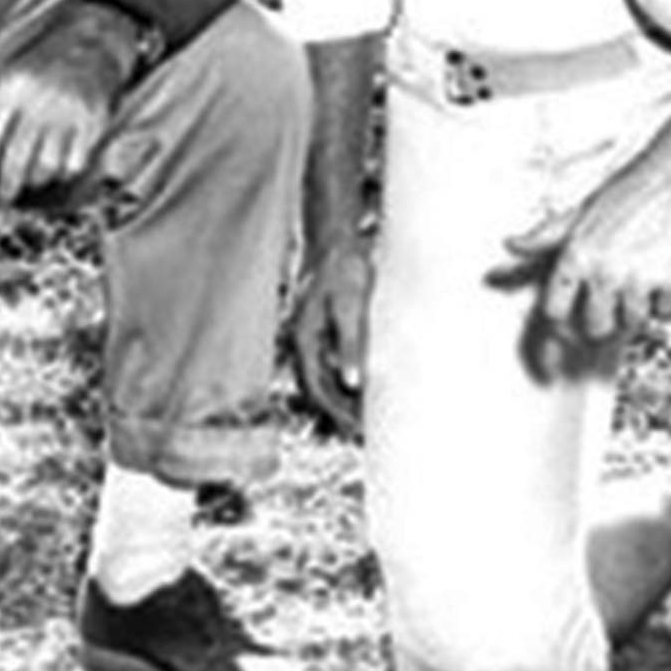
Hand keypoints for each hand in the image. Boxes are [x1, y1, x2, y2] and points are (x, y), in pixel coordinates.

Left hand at [0, 3, 134, 204]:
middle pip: (15, 159)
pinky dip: (63, 171)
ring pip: (44, 166)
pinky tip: (58, 165)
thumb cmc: (44, 64)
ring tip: (32, 178)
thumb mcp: (10, 74)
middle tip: (3, 198)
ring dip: (36, 179)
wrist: (93, 40)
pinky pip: (73, 163)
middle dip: (6, 187)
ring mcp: (67, 110)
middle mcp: (37, 99)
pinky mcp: (93, 120)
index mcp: (10, 86)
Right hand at [288, 232, 373, 437]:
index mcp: (305, 338)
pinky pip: (330, 361)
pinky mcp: (323, 326)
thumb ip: (350, 345)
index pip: (316, 389)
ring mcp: (311, 334)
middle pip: (317, 387)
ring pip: (323, 376)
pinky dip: (345, 377)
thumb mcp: (350, 307)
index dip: (336, 412)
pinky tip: (364, 382)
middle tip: (365, 431)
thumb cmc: (343, 269)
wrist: (337, 238)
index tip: (358, 430)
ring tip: (367, 413)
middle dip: (339, 411)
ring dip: (343, 397)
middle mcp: (303, 340)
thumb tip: (351, 383)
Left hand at [493, 137, 670, 345]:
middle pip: (595, 327)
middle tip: (613, 294)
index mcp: (576, 256)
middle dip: (604, 316)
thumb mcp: (578, 213)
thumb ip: (545, 236)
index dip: (564, 311)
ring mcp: (638, 280)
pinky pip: (666, 311)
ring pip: (632, 322)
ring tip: (640, 276)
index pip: (555, 310)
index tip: (572, 309)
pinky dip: (667, 299)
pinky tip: (664, 272)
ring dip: (637, 307)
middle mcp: (604, 272)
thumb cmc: (628, 193)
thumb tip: (512, 244)